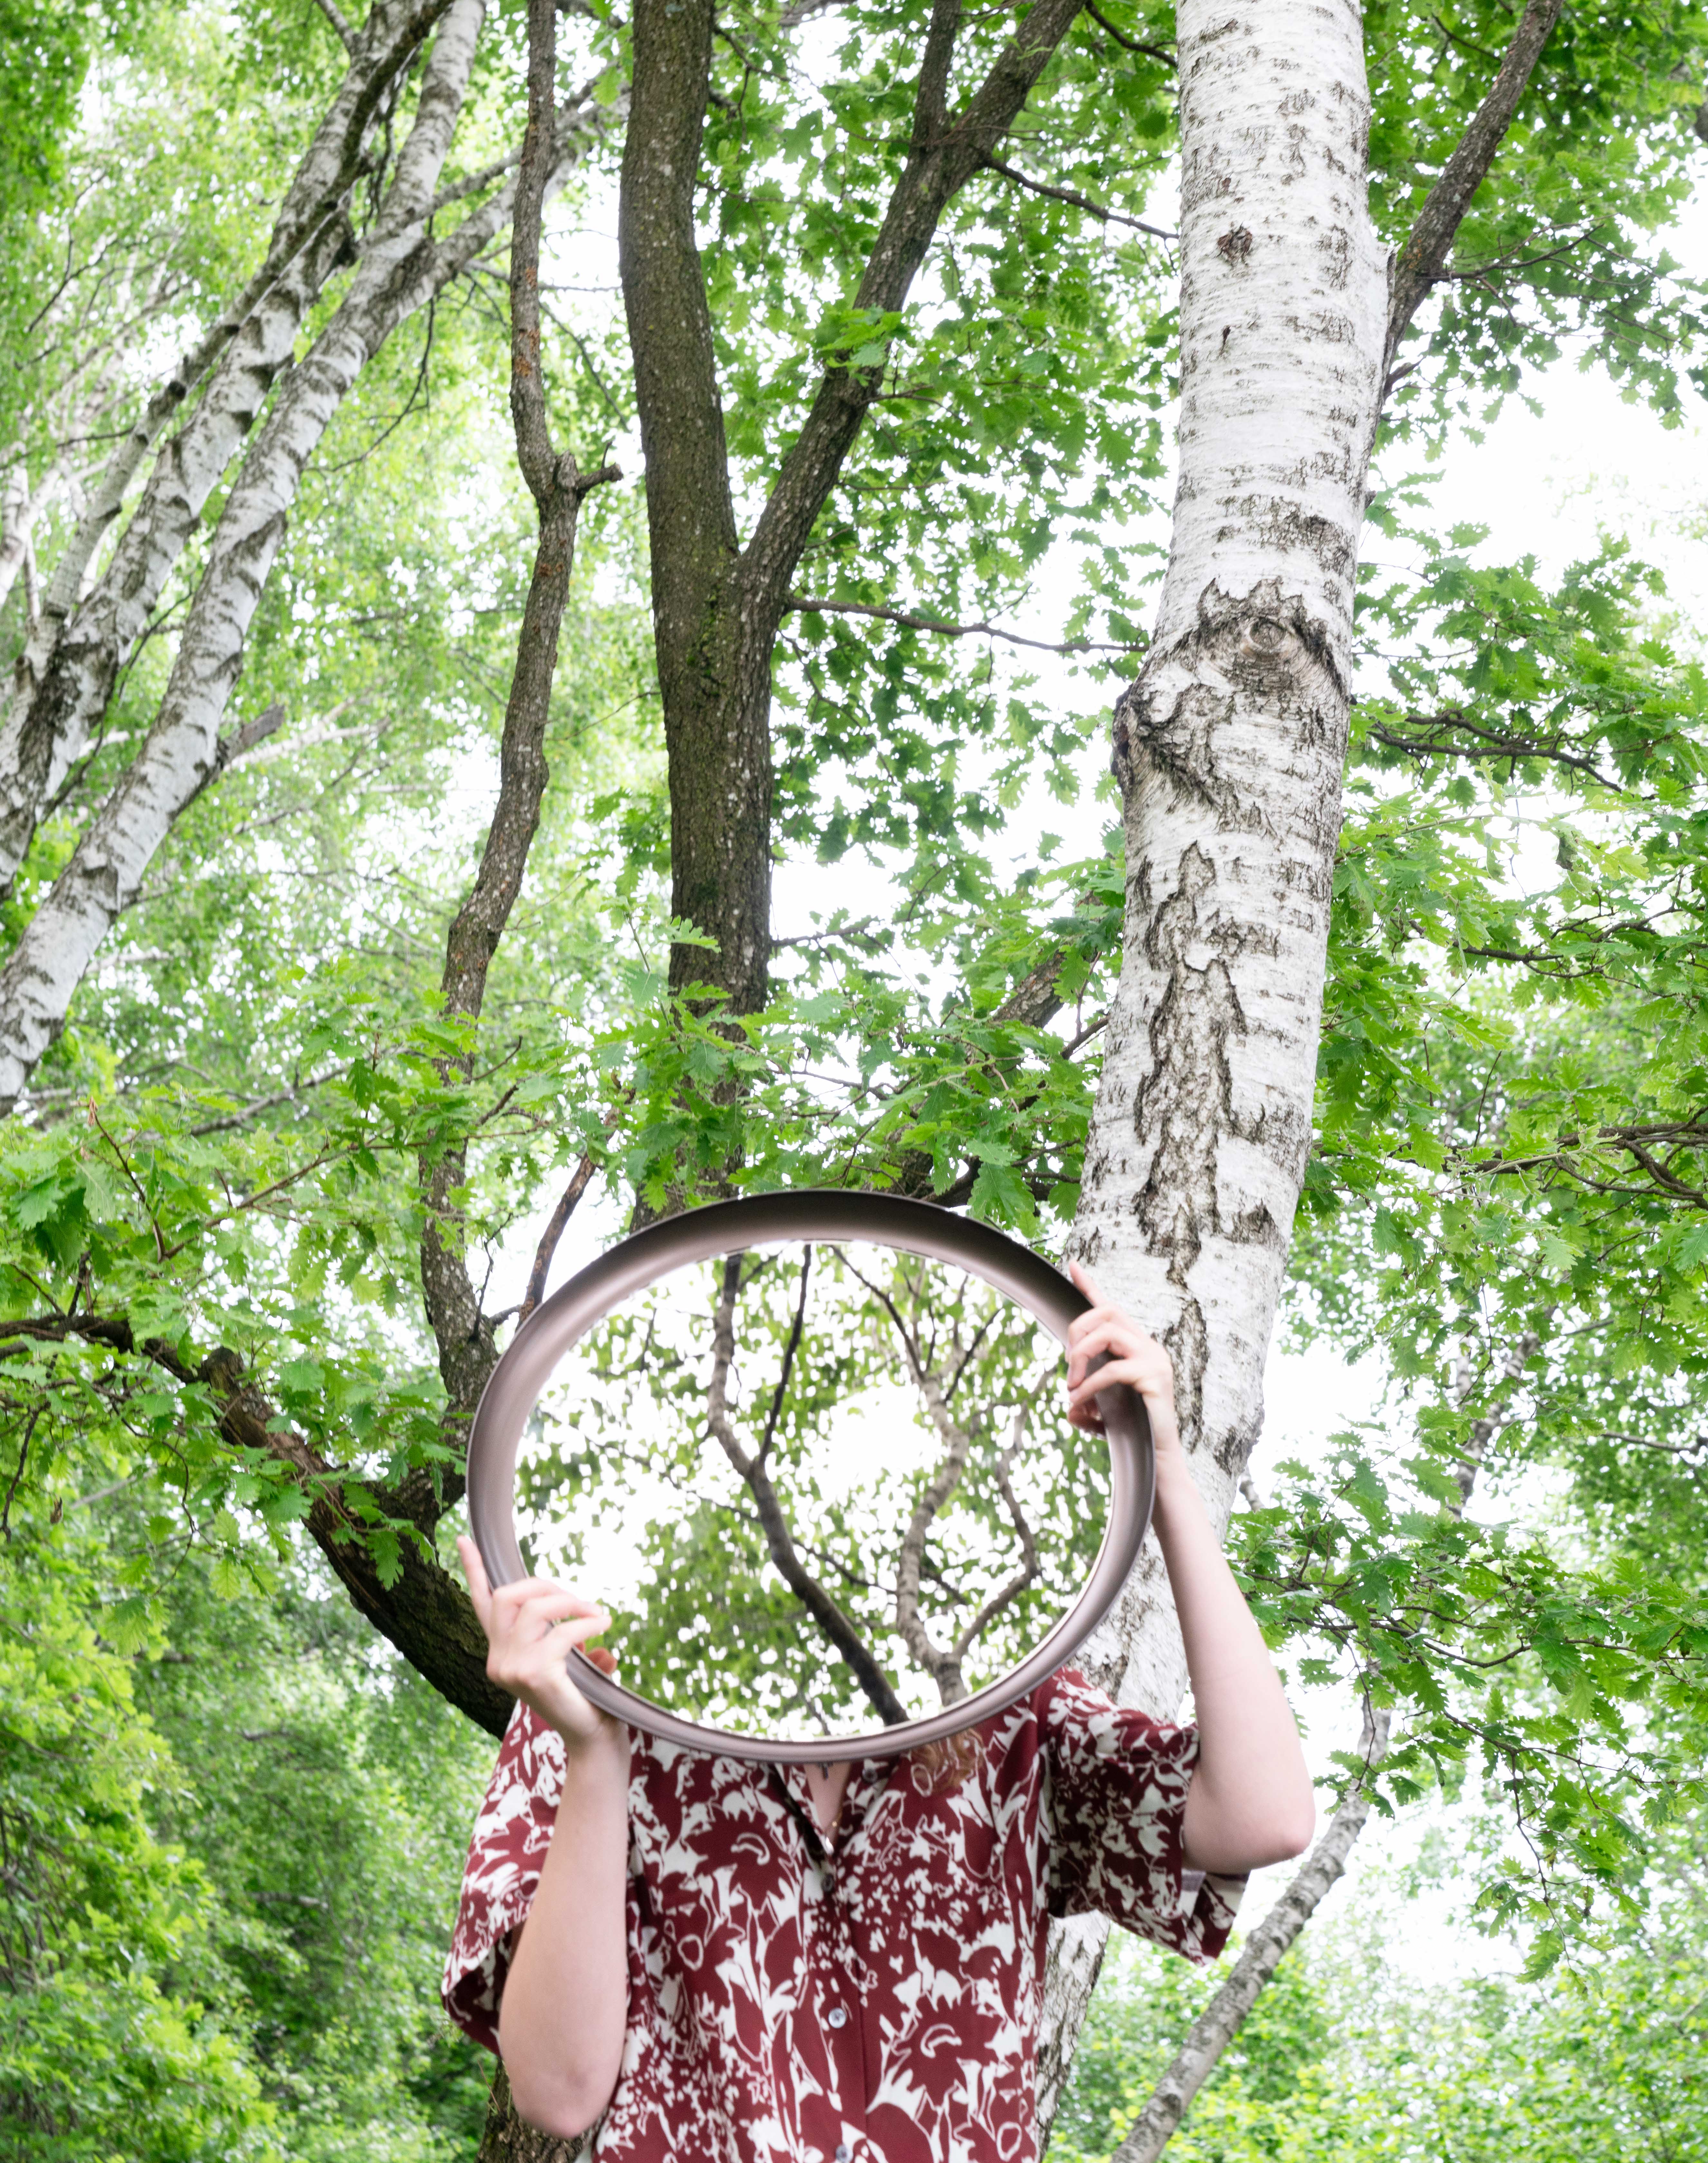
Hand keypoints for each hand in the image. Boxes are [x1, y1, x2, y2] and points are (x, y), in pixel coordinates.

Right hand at [457, 1535, 619, 1748]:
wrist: (591, 1737)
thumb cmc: (582, 1695)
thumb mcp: (567, 1657)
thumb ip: (564, 1635)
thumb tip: (590, 1618)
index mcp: (500, 1653)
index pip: (481, 1605)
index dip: (473, 1570)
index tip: (464, 1539)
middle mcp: (497, 1661)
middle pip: (509, 1596)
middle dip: (545, 1585)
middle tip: (579, 1600)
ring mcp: (512, 1669)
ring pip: (535, 1608)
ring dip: (571, 1602)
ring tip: (597, 1613)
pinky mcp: (534, 1674)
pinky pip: (562, 1631)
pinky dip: (587, 1622)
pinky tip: (603, 1625)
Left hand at [1063, 1261, 1180, 1454]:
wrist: (1155, 1462)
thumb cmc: (1131, 1434)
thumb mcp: (1099, 1414)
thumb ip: (1083, 1404)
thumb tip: (1068, 1411)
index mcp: (1134, 1347)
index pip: (1111, 1308)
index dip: (1090, 1286)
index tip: (1071, 1265)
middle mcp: (1147, 1346)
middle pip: (1105, 1312)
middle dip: (1077, 1331)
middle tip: (1067, 1367)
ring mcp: (1153, 1359)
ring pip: (1108, 1333)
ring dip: (1080, 1356)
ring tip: (1071, 1386)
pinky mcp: (1154, 1376)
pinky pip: (1112, 1370)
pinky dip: (1089, 1385)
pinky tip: (1079, 1402)